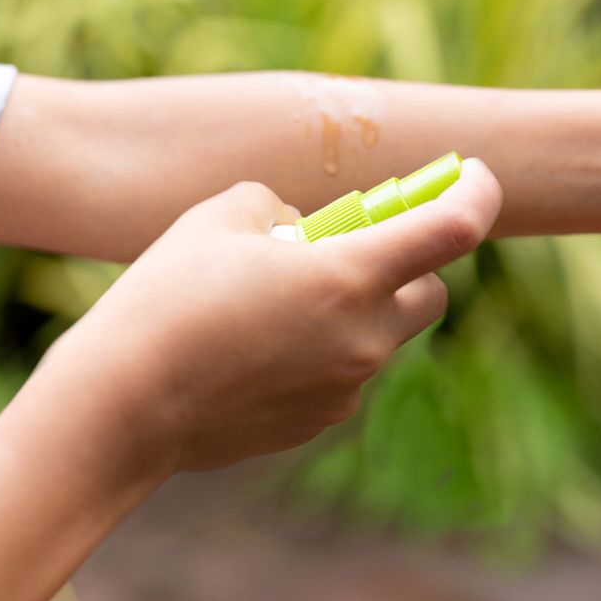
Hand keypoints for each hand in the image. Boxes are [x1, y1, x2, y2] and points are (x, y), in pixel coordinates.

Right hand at [51, 159, 502, 474]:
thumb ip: (282, 211)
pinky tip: (254, 349)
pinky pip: (340, 374)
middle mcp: (365, 338)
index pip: (454, 230)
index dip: (477, 193)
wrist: (123, 407)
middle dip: (406, 264)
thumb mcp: (220, 216)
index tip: (474, 176)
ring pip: (377, 336)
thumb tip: (301, 236)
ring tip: (273, 302)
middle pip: (429, 293)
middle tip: (351, 248)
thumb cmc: (167, 300)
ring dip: (351, 309)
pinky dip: (319, 351)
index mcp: (351, 276)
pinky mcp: (316, 423)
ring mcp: (346, 388)